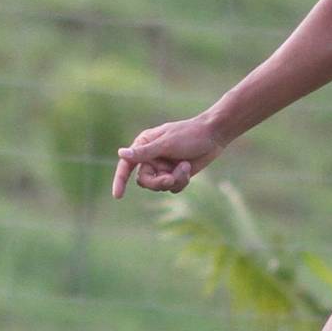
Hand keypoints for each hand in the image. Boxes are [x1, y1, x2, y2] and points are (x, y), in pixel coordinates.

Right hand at [112, 114, 228, 197]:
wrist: (213, 136)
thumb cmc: (189, 135)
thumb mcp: (166, 144)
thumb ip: (143, 152)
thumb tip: (120, 153)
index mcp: (144, 145)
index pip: (127, 165)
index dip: (120, 180)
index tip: (117, 195)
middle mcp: (151, 157)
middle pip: (144, 181)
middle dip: (158, 182)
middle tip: (169, 179)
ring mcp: (163, 167)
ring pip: (160, 186)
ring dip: (174, 179)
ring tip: (185, 166)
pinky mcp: (175, 174)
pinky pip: (172, 188)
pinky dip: (181, 181)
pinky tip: (188, 168)